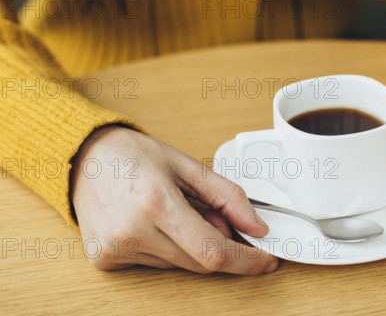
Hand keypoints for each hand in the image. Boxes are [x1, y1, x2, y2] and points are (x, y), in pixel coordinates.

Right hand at [71, 126, 278, 273]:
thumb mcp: (188, 165)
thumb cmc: (133, 156)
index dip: (246, 261)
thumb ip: (228, 197)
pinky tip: (155, 223)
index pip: (213, 251)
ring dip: (193, 245)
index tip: (266, 259)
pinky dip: (169, 249)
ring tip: (178, 212)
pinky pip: (156, 265)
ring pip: (180, 265)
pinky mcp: (105, 260)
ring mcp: (116, 249)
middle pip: (200, 262)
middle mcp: (132, 231)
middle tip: (217, 218)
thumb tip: (257, 226)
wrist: (84, 158)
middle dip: (221, 246)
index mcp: (156, 202)